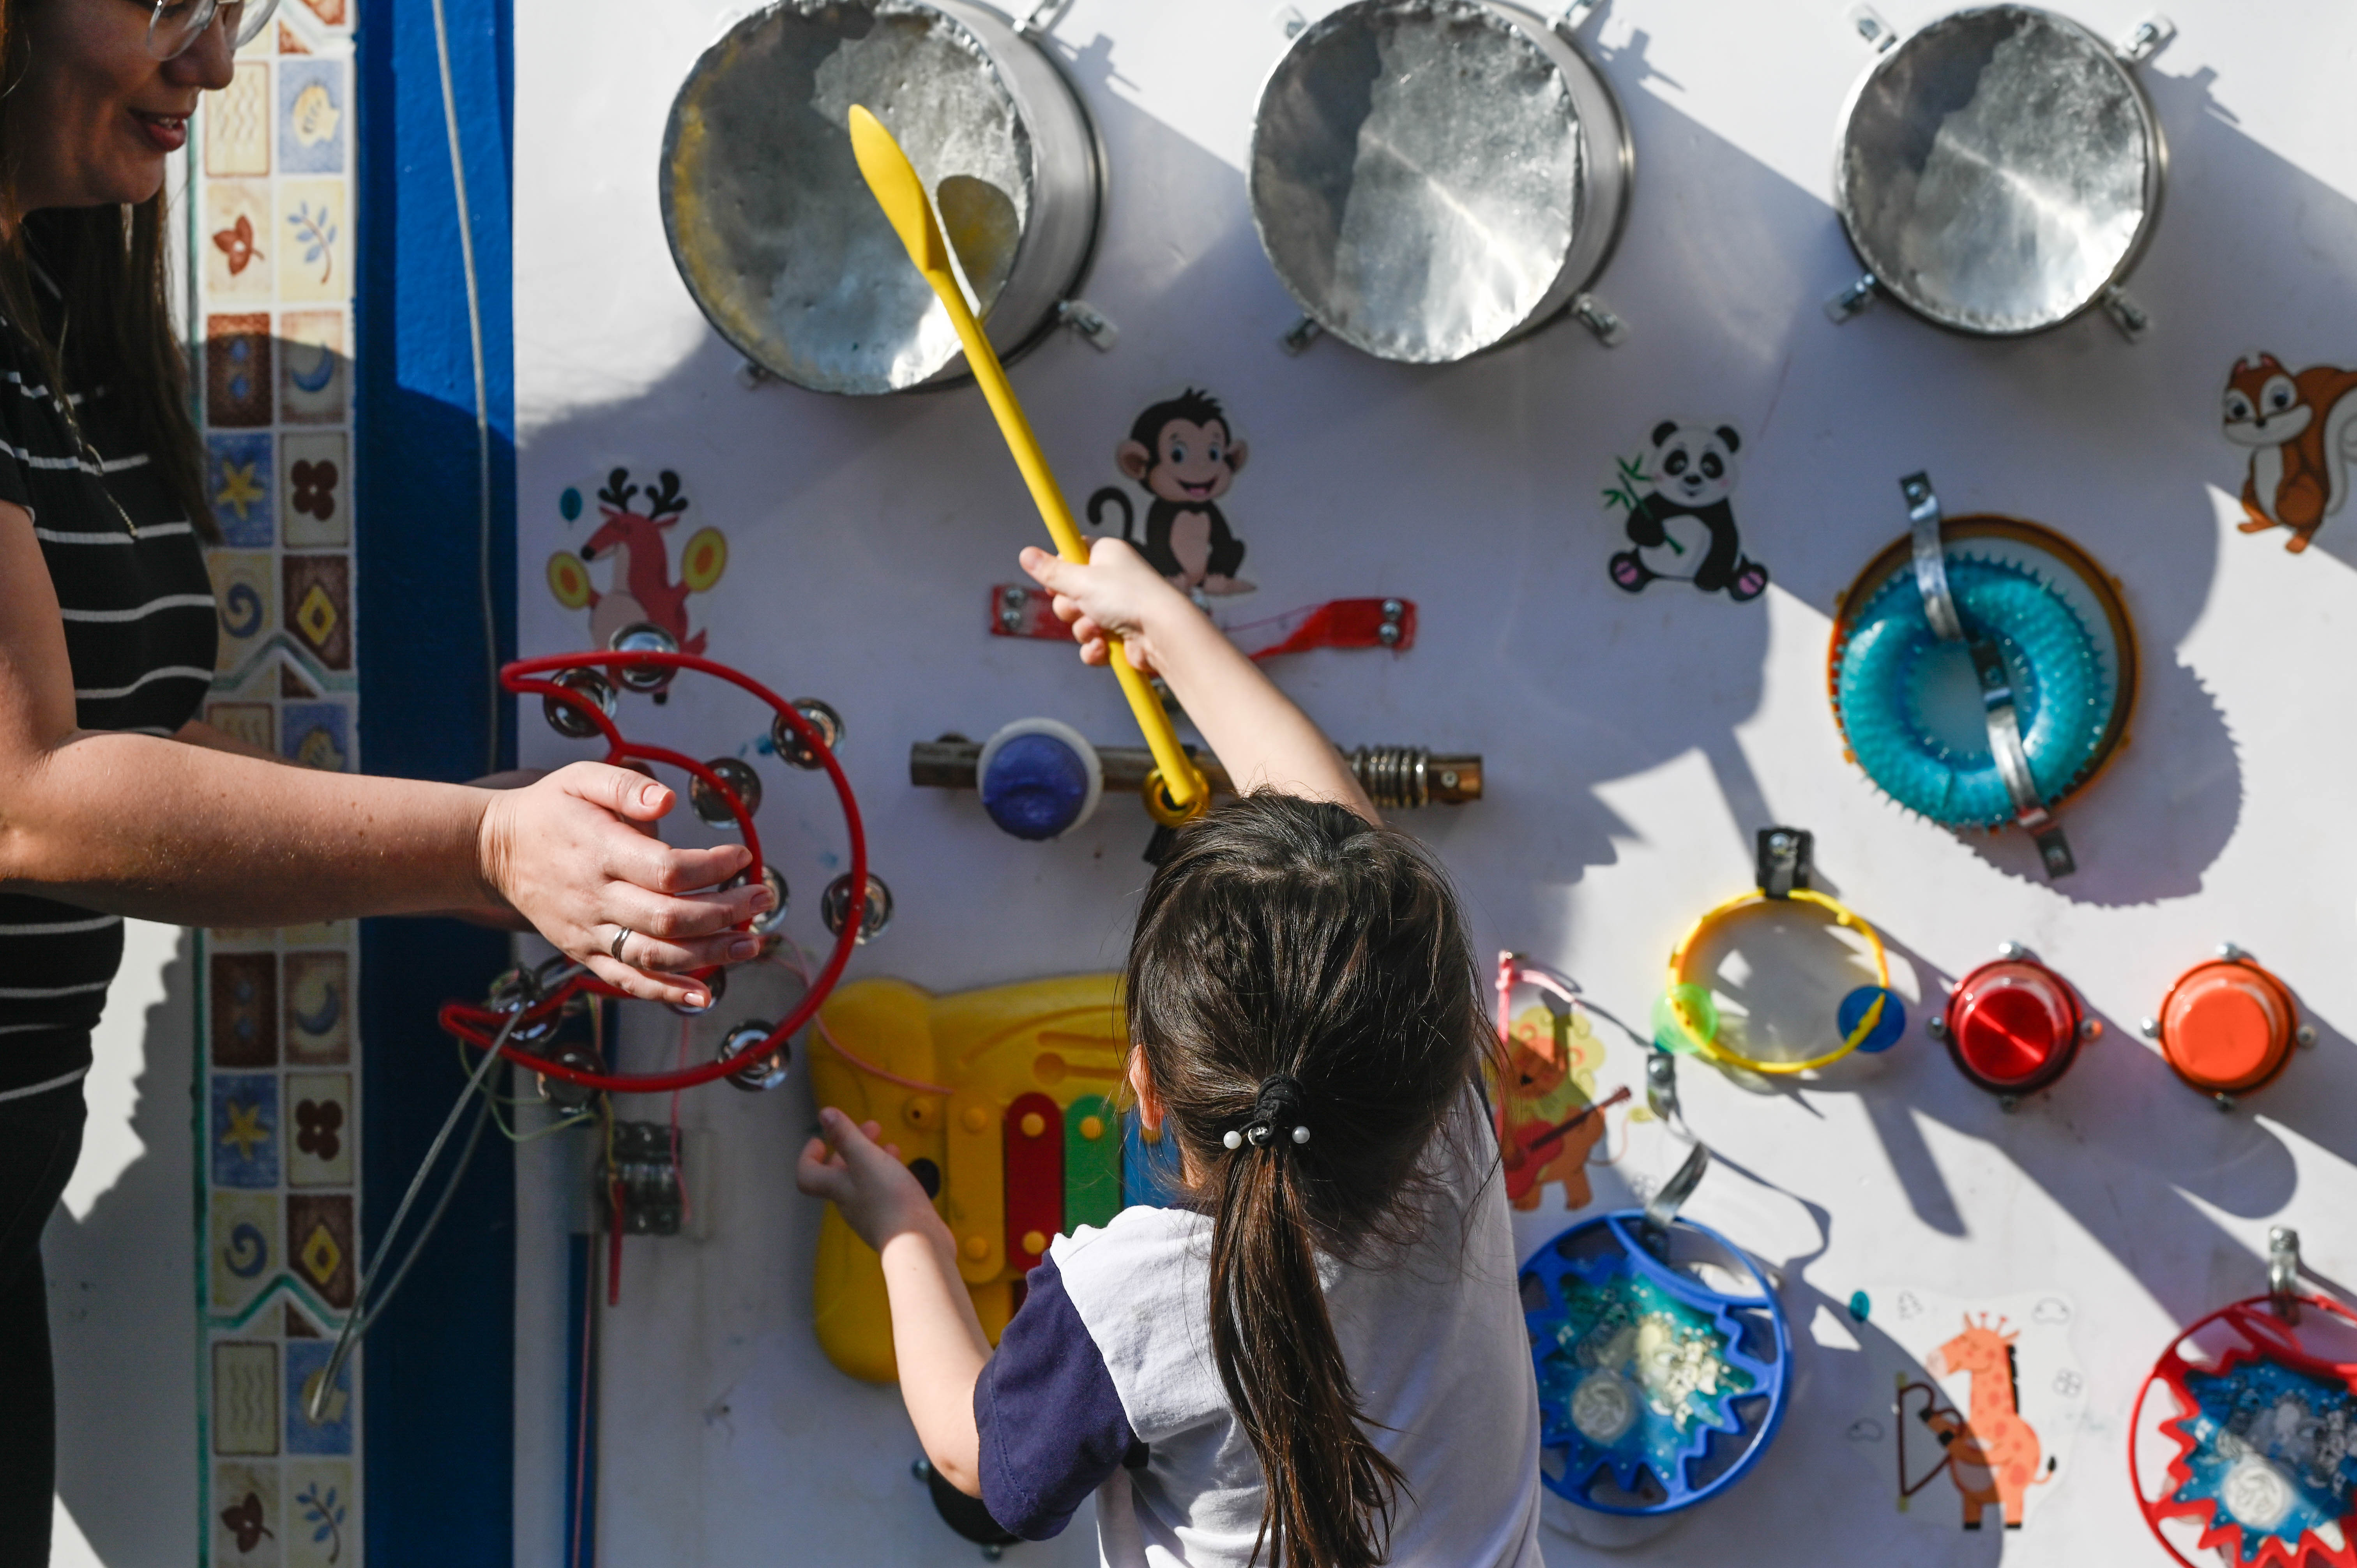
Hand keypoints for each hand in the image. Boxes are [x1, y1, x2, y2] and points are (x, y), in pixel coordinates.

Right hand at [473, 761, 770, 1006]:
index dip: (713, 867)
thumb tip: (666, 799)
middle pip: (670, 918)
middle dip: (726, 913)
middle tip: (763, 898)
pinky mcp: (584, 953)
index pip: (669, 870)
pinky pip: (627, 980)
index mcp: (601, 852)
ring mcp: (589, 931)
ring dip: (711, 953)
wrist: (495, 850)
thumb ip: (626, 786)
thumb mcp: (581, 778)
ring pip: (656, 955)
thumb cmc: (550, 810)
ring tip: (752, 942)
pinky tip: (705, 994)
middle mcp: (596, 898)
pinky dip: (667, 992)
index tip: (742, 856)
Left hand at [796, 1107, 946, 1252]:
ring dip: (873, 1158)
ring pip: (864, 1180)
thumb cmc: (889, 1198)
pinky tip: (904, 1169)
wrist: (917, 1244)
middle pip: (840, 1172)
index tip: (820, 1139)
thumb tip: (825, 1114)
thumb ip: (847, 1136)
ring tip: (891, 1144)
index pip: (808, 1175)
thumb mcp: (867, 1159)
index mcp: (837, 1188)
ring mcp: (871, 1214)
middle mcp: (849, 1203)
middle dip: (853, 1145)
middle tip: (873, 1126)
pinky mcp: (892, 1221)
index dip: (808, 1156)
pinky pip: (883, 1193)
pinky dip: (889, 1175)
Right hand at [1019, 538, 1193, 673]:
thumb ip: (1051, 572)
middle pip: (1070, 593)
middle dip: (1069, 607)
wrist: (1162, 634)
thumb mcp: (1081, 580)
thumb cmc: (1128, 597)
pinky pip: (1092, 644)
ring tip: (1098, 629)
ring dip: (1083, 629)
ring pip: (1079, 621)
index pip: (1073, 554)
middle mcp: (1112, 580)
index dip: (1060, 570)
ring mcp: (1117, 610)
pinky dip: (1094, 648)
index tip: (1056, 581)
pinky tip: (1103, 647)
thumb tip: (1025, 553)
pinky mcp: (1120, 637)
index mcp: (1106, 555)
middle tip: (1081, 607)